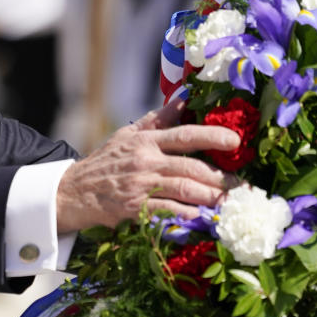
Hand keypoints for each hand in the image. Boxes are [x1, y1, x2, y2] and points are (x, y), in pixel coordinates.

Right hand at [56, 99, 239, 232]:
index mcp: (145, 141)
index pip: (184, 135)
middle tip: (243, 184)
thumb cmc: (106, 162)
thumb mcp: (128, 135)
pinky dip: (189, 216)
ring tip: (231, 202)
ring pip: (185, 190)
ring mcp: (141, 186)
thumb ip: (158, 120)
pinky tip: (204, 218)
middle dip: (221, 177)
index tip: (235, 141)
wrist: (74, 192)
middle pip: (191, 167)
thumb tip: (184, 98)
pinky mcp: (136, 209)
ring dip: (211, 197)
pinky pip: (170, 212)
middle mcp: (145, 162)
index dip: (212, 136)